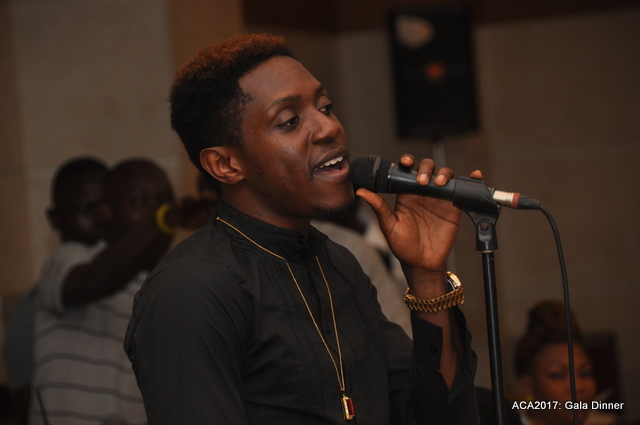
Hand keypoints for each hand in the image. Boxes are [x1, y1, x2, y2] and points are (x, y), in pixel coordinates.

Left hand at [356, 154, 481, 282]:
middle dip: (426, 168)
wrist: (422, 264)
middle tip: (423, 182)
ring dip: (444, 174)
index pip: (407, 171)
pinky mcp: (454, 208)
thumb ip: (378, 207)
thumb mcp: (389, 226)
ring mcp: (440, 199)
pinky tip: (474, 175)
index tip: (406, 162)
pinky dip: (470, 180)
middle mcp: (423, 193)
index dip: (407, 162)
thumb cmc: (403, 246)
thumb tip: (361, 191)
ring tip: (440, 184)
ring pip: (445, 176)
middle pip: (428, 169)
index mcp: (406, 194)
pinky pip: (463, 191)